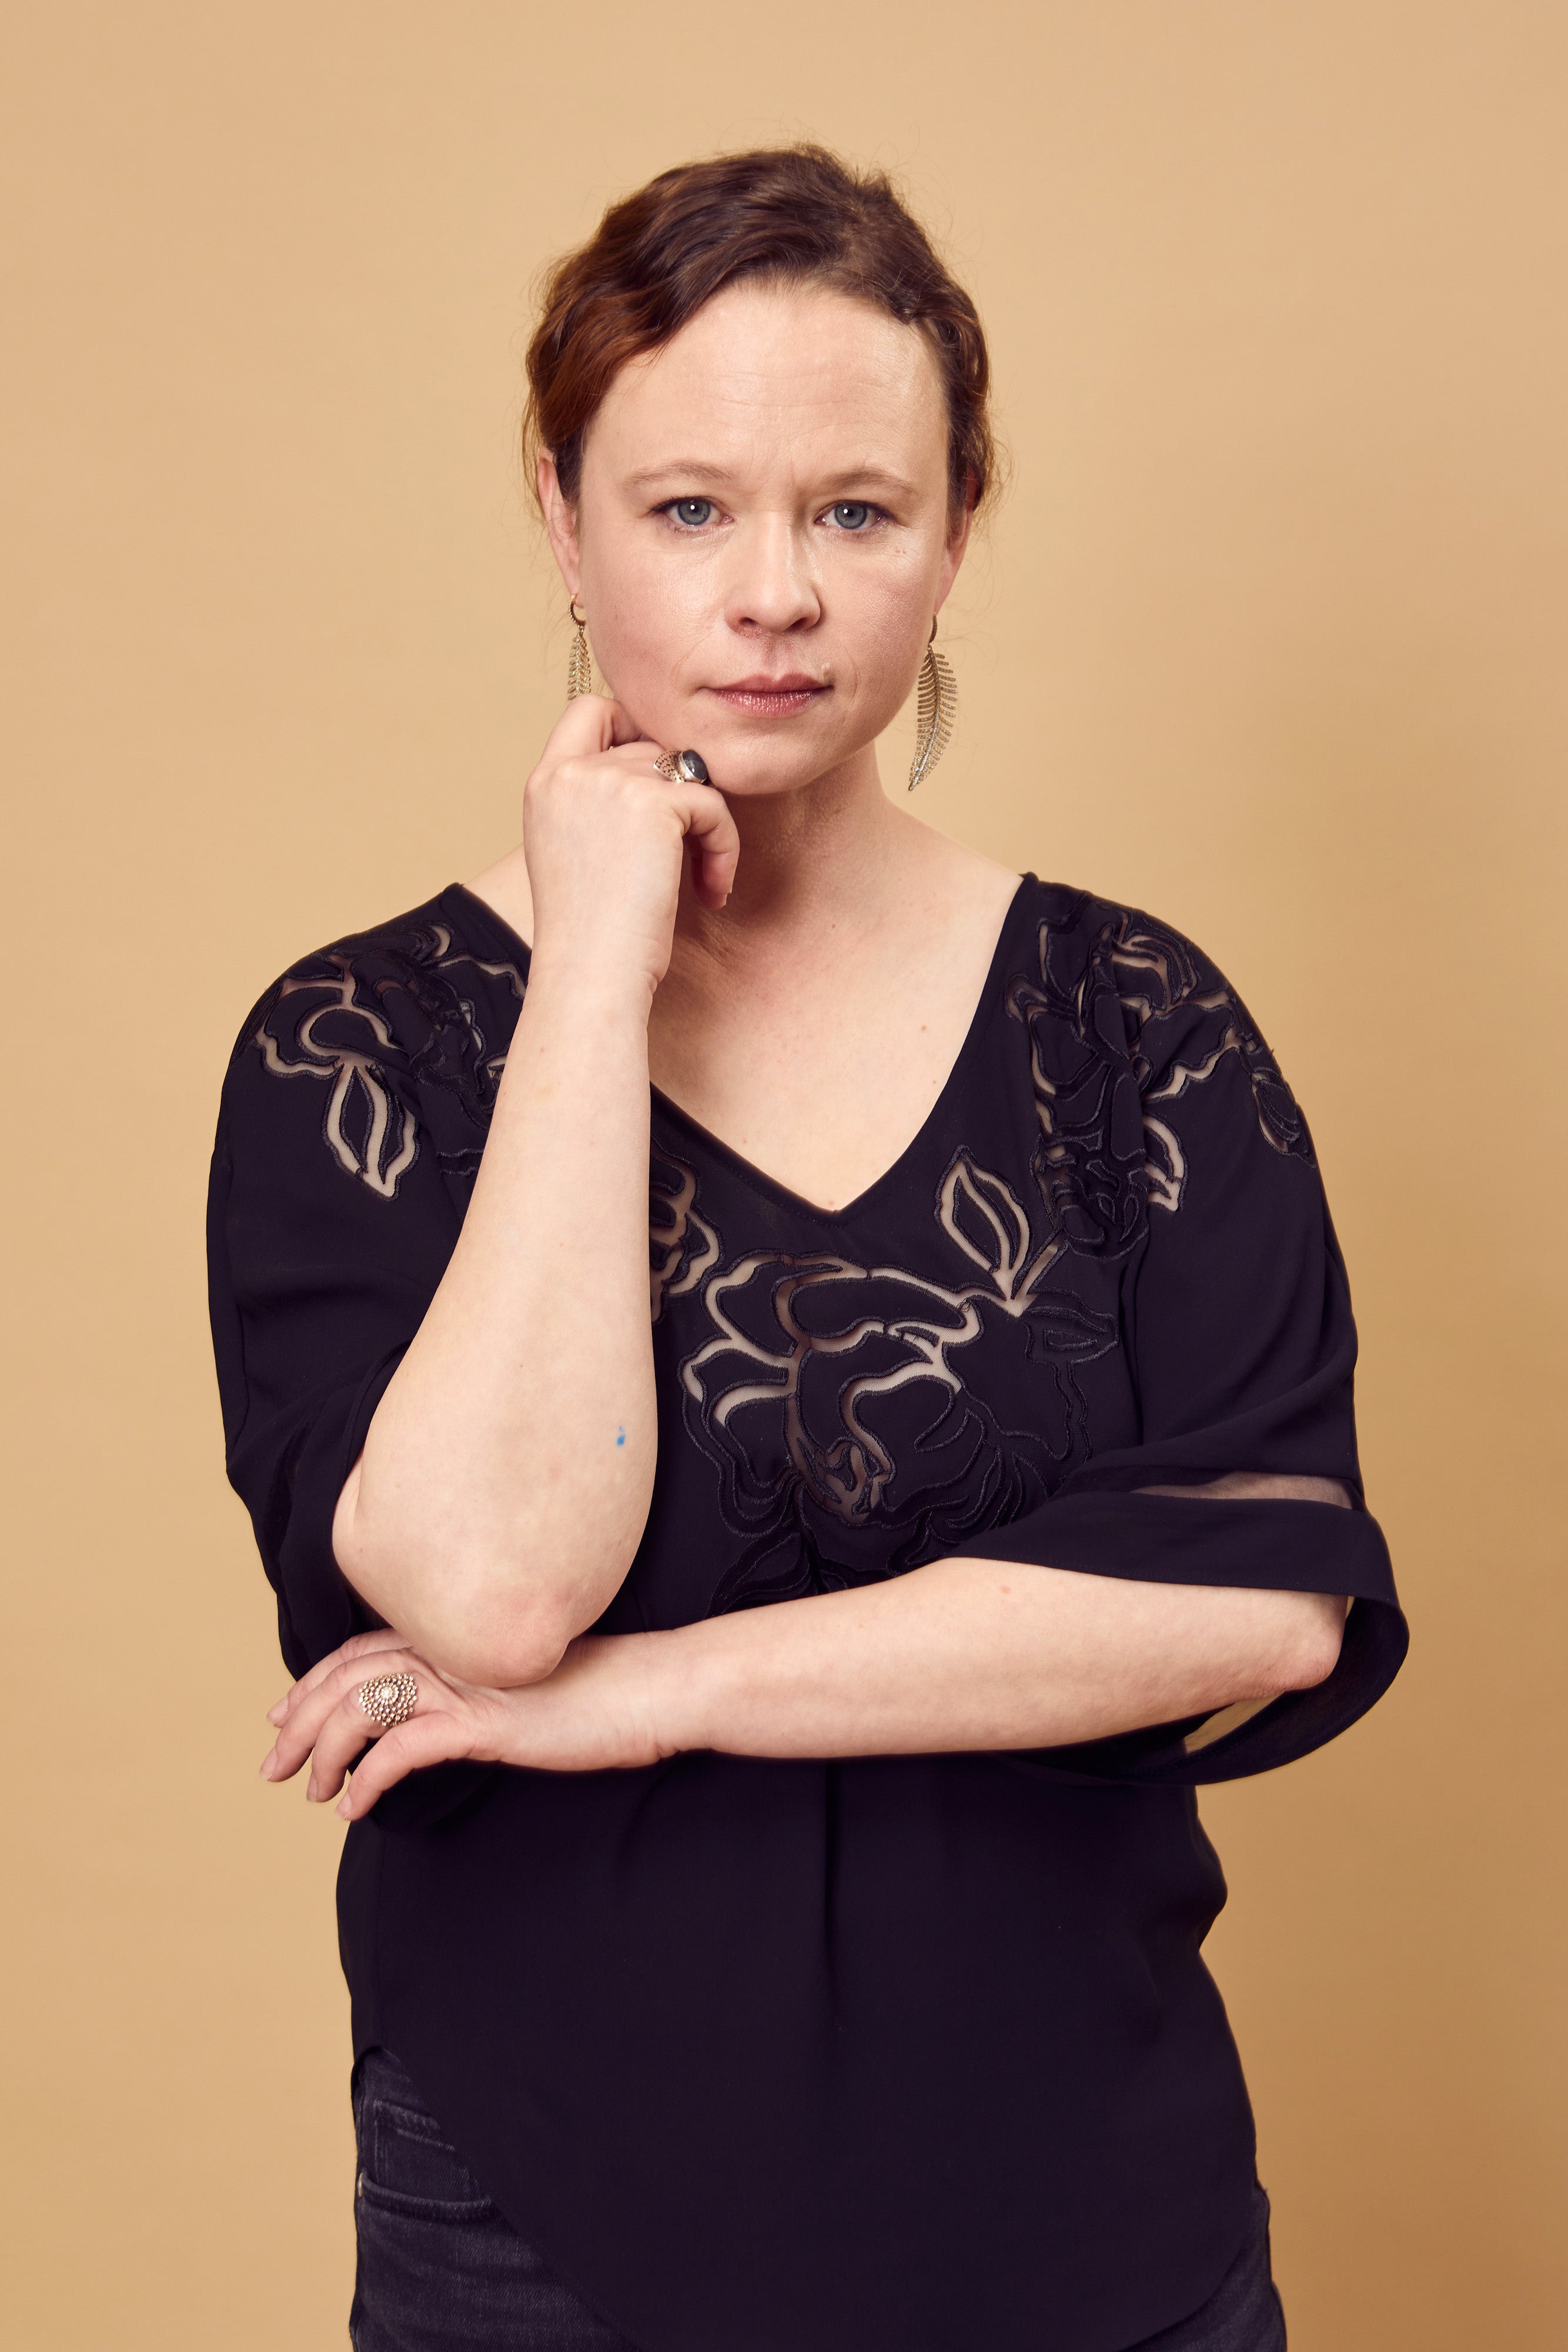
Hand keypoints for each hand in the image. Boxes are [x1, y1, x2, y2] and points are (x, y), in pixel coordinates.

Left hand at [258, 1627, 678, 1820]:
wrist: (653, 1689)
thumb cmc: (599, 1693)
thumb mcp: (525, 1689)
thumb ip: (478, 1691)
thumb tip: (441, 1721)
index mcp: (460, 1635)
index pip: (364, 1651)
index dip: (315, 1681)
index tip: (284, 1713)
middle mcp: (454, 1649)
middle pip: (349, 1675)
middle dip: (300, 1719)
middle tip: (272, 1763)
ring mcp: (468, 1682)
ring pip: (363, 1705)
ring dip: (324, 1750)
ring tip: (311, 1791)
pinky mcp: (485, 1721)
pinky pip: (404, 1745)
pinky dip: (369, 1778)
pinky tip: (356, 1807)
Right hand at [522, 693, 739, 996]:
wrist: (592, 977)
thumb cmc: (592, 936)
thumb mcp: (576, 852)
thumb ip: (599, 803)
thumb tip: (666, 769)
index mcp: (544, 784)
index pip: (590, 710)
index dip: (633, 731)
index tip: (656, 789)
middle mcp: (569, 772)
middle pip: (653, 745)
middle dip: (681, 798)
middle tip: (687, 856)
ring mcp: (607, 781)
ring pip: (689, 774)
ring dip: (707, 826)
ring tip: (702, 880)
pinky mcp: (653, 802)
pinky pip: (713, 805)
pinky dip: (724, 848)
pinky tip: (710, 891)